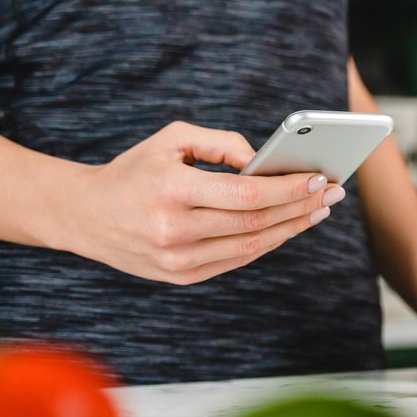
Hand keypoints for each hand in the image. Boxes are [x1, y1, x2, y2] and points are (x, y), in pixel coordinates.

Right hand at [59, 121, 343, 283]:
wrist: (84, 214)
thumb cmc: (135, 169)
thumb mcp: (171, 139)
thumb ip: (222, 143)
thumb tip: (265, 162)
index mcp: (171, 190)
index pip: (246, 195)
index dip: (288, 189)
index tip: (319, 177)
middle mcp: (174, 230)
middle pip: (255, 223)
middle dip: (300, 207)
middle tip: (333, 193)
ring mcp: (177, 260)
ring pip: (251, 246)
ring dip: (291, 228)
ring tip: (318, 210)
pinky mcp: (181, 277)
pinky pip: (236, 260)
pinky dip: (266, 243)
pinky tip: (288, 227)